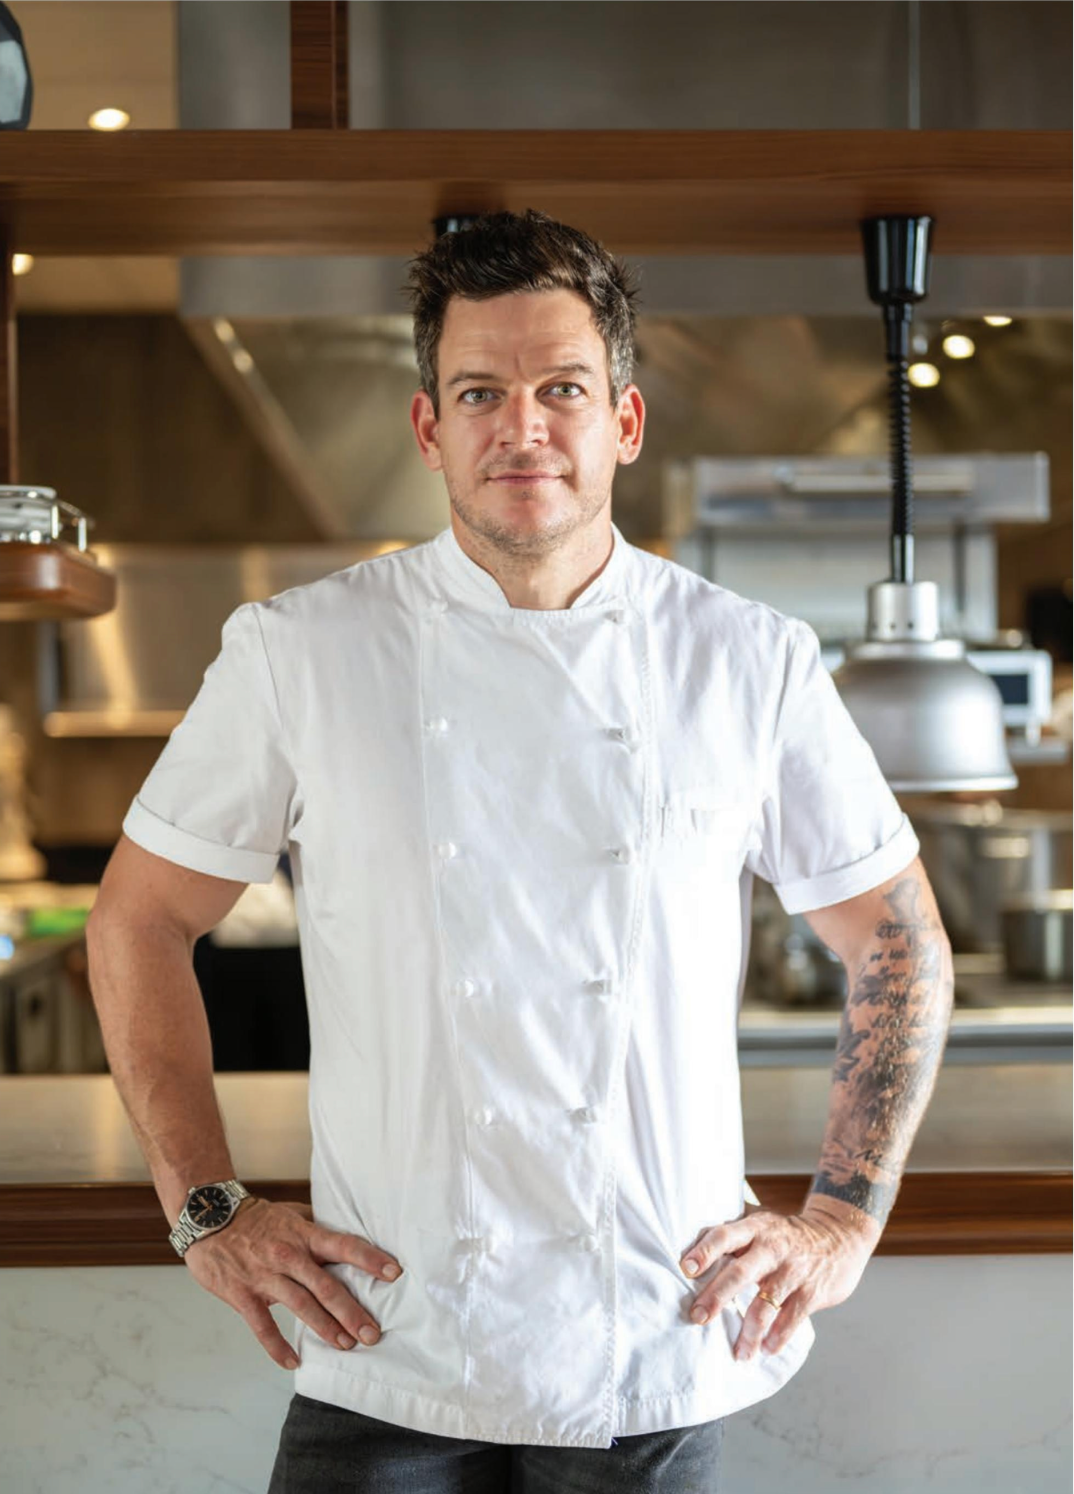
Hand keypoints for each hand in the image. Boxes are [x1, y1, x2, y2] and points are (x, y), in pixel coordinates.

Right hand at [183, 1197, 403, 1370]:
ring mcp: (265, 1276)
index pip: (344, 1246)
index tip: (394, 1273)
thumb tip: (346, 1237)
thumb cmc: (254, 1218)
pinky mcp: (243, 1295)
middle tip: (373, 1334)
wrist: (208, 1219)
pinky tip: (294, 1362)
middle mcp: (288, 1255)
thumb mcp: (290, 1214)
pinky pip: (263, 1327)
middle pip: (327, 1286)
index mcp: (303, 1235)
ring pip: (301, 1306)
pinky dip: (278, 1347)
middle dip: (352, 1312)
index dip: (370, 1259)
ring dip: (325, 1329)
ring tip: (346, 1346)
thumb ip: (315, 1227)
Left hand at [678, 1195, 880, 1361]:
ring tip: (739, 1353)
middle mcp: (773, 1247)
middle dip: (717, 1296)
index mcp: (755, 1228)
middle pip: (740, 1272)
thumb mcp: (761, 1226)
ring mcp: (794, 1270)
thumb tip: (689, 1256)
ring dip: (750, 1332)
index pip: (724, 1235)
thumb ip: (732, 1238)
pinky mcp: (812, 1292)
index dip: (704, 1251)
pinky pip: (792, 1319)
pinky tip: (766, 1349)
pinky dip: (778, 1337)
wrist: (839, 1236)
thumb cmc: (786, 1236)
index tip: (685, 1269)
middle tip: (698, 1317)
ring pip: (766, 1304)